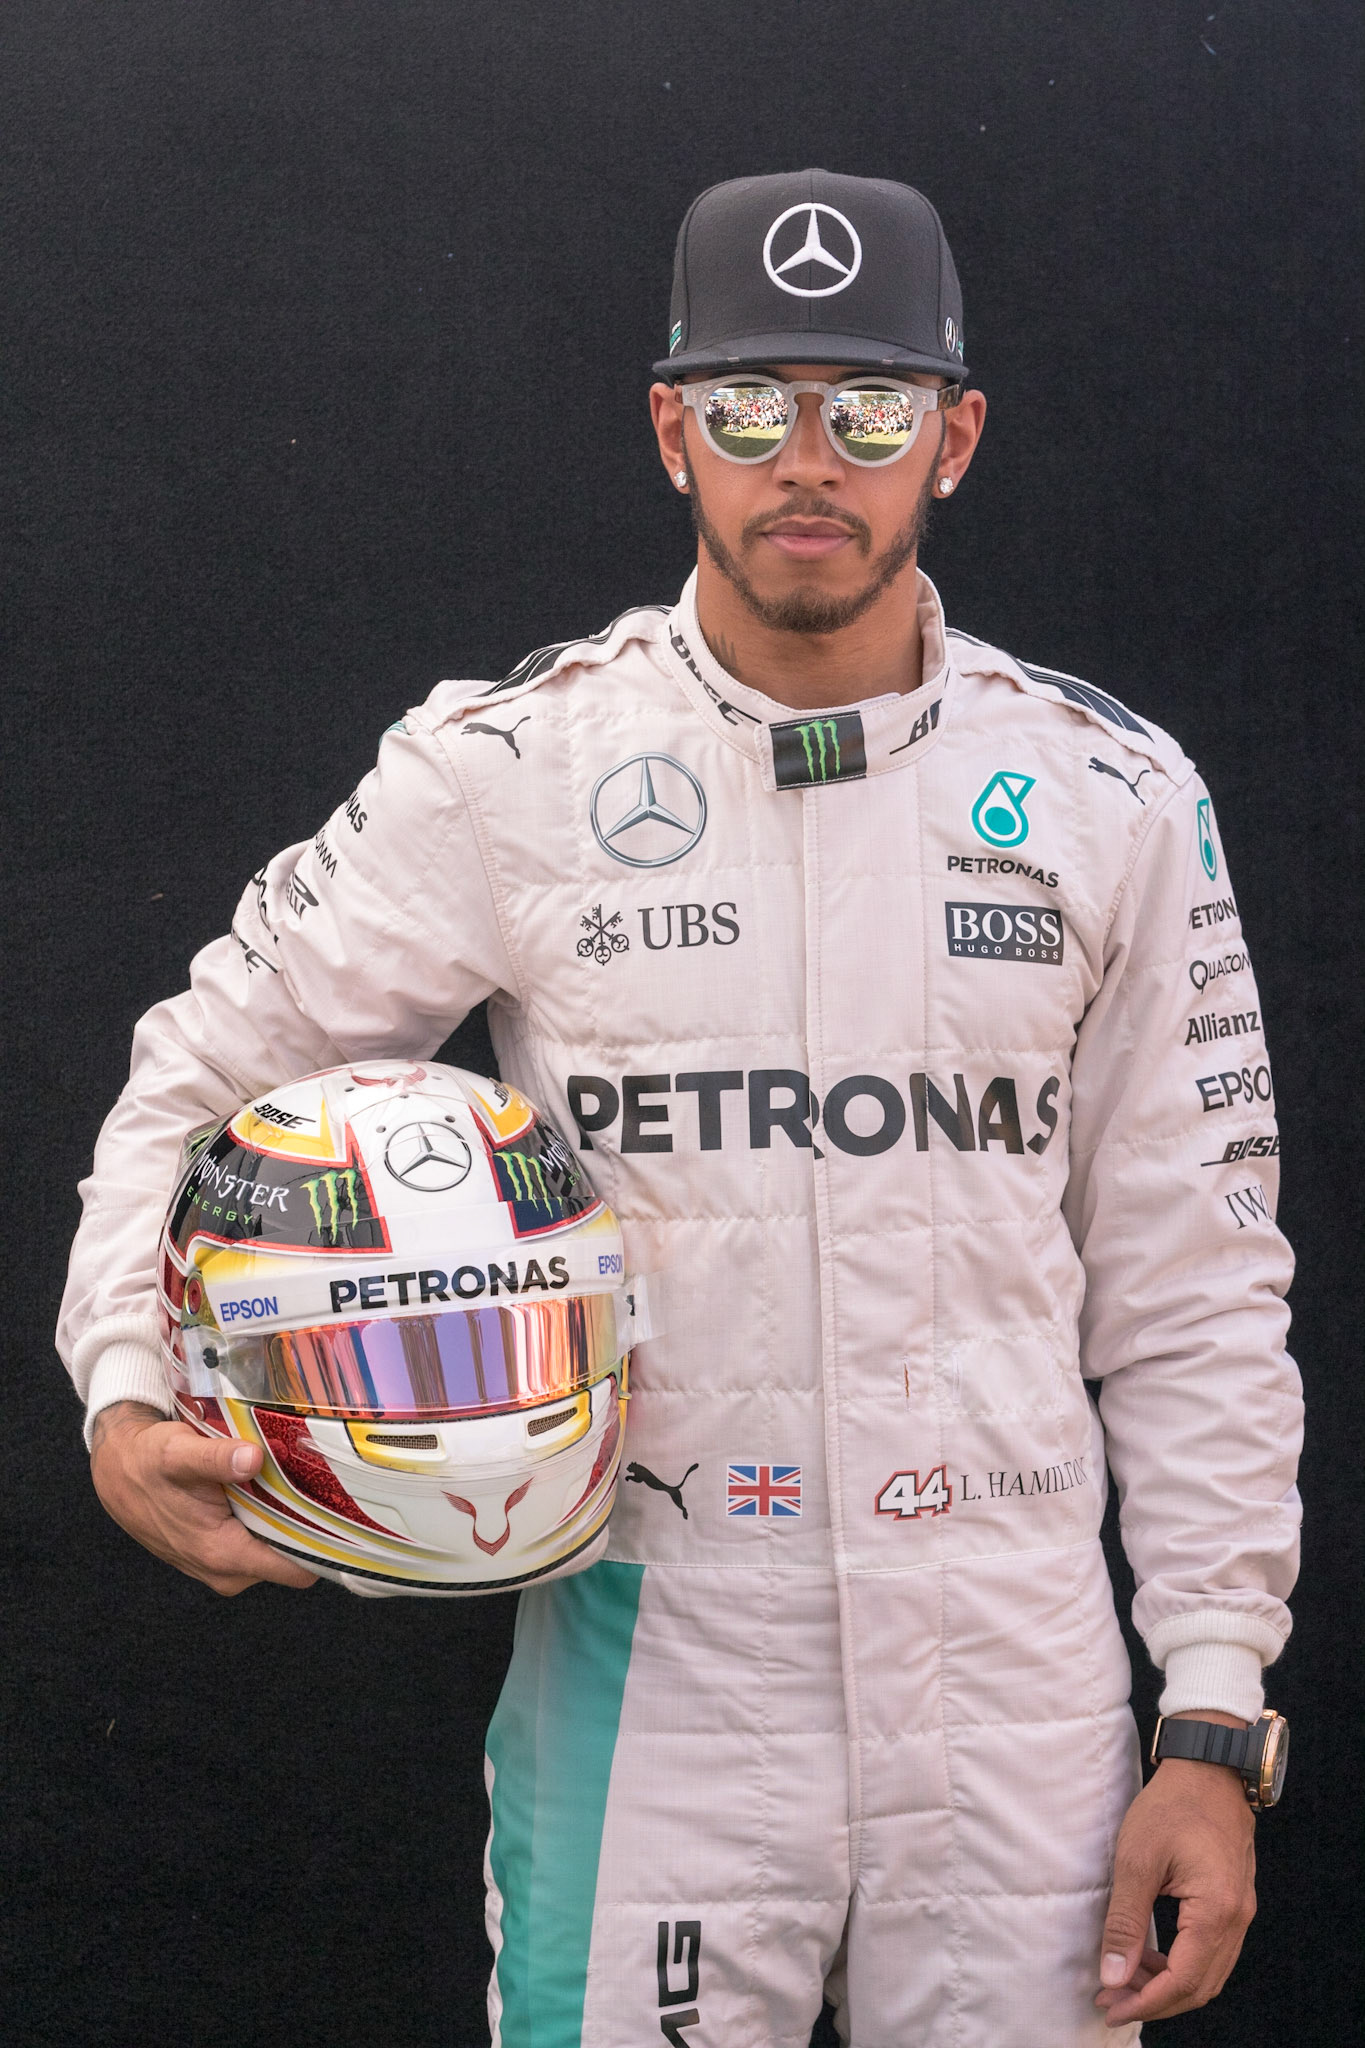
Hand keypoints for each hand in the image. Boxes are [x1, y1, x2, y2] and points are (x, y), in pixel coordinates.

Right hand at [90, 1400, 317, 1595]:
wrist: (117, 1473)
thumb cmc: (148, 1463)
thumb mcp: (179, 1454)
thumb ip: (216, 1459)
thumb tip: (252, 1459)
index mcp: (224, 1555)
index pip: (296, 1568)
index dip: (324, 1544)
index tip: (346, 1513)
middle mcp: (228, 1571)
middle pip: (294, 1557)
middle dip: (308, 1525)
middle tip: (322, 1482)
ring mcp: (224, 1567)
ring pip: (278, 1549)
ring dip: (287, 1520)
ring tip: (294, 1480)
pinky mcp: (221, 1555)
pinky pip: (261, 1543)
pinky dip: (269, 1519)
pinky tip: (269, 1489)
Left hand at [1095, 1712, 1255, 2028]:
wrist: (1209, 1768)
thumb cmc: (1171, 1806)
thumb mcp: (1136, 1861)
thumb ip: (1125, 1922)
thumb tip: (1112, 1975)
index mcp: (1216, 1911)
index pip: (1183, 1981)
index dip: (1144, 2001)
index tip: (1110, 2006)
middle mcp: (1237, 1920)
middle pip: (1199, 1987)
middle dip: (1153, 2001)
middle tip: (1112, 2000)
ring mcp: (1240, 1912)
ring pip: (1207, 1973)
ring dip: (1167, 1985)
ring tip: (1124, 1979)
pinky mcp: (1234, 1903)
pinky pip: (1211, 1952)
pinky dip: (1181, 1964)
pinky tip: (1150, 1955)